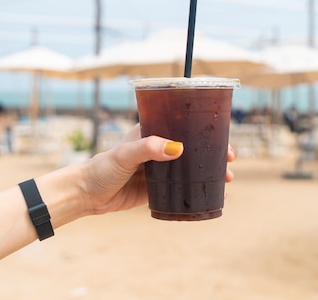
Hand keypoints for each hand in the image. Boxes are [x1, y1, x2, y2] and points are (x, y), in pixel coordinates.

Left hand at [79, 124, 235, 214]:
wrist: (87, 195)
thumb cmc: (102, 167)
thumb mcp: (125, 155)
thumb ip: (148, 149)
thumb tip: (178, 149)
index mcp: (152, 131)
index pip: (183, 123)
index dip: (204, 128)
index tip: (222, 136)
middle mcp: (159, 147)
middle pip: (193, 145)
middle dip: (214, 152)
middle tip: (230, 161)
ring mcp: (161, 168)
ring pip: (192, 166)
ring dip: (210, 171)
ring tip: (228, 180)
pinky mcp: (159, 187)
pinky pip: (183, 187)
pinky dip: (199, 189)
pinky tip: (213, 194)